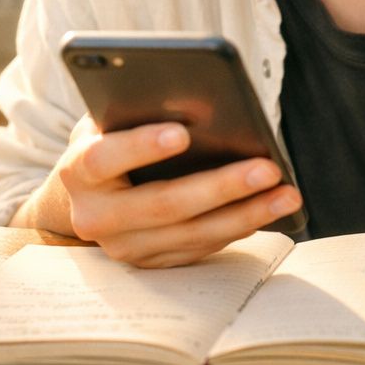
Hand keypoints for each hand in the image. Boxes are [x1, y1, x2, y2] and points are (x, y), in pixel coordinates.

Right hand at [23, 115, 302, 267]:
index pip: (105, 159)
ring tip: (286, 193)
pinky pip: (200, 248)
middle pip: (163, 205)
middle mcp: (95, 217)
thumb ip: (137, 110)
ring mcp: (123, 247)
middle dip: (221, 187)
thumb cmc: (107, 139)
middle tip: (267, 168)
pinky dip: (237, 228)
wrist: (83, 196)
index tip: (182, 132)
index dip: (141, 146)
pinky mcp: (150, 263)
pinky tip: (268, 208)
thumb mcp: (108, 118)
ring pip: (190, 234)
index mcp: (78, 171)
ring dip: (245, 214)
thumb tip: (197, 101)